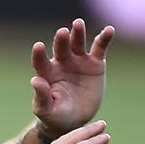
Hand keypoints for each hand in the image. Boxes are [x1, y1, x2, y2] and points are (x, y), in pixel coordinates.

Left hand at [31, 19, 114, 137]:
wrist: (75, 119)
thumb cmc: (55, 115)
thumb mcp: (46, 110)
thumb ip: (41, 97)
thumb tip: (35, 81)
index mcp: (46, 74)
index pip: (40, 62)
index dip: (39, 54)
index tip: (38, 46)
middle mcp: (61, 63)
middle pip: (60, 49)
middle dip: (61, 40)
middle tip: (62, 32)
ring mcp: (78, 61)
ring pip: (77, 44)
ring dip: (78, 33)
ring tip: (78, 23)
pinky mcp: (95, 63)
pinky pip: (100, 48)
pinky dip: (104, 38)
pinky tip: (109, 30)